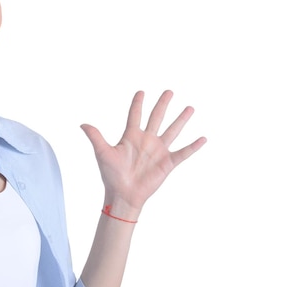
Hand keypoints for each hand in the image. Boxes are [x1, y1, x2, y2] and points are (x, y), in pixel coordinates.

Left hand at [81, 90, 205, 213]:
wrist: (122, 195)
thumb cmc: (111, 175)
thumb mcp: (102, 153)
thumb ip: (95, 137)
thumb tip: (82, 124)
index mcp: (131, 136)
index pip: (135, 115)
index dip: (137, 104)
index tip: (141, 91)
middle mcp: (146, 140)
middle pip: (156, 117)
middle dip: (162, 104)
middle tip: (169, 91)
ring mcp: (158, 151)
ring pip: (172, 130)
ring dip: (181, 119)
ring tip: (190, 107)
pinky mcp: (167, 163)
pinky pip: (183, 153)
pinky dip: (193, 146)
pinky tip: (203, 138)